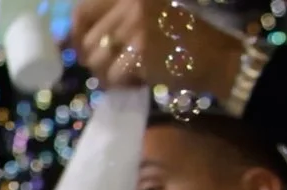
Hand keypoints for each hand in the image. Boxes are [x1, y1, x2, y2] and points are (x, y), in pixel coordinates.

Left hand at [74, 0, 240, 93]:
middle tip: (113, 68)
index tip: (81, 49)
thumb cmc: (185, 35)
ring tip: (127, 75)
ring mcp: (137, 26)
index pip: (82, 10)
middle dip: (94, 60)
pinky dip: (121, 84)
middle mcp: (132, 3)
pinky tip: (137, 81)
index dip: (76, 34)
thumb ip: (112, 21)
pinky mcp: (141, 51)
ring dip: (107, 75)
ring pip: (96, 60)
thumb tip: (64, 40)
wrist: (222, 55)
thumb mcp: (148, 15)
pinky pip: (112, 76)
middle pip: (88, 40)